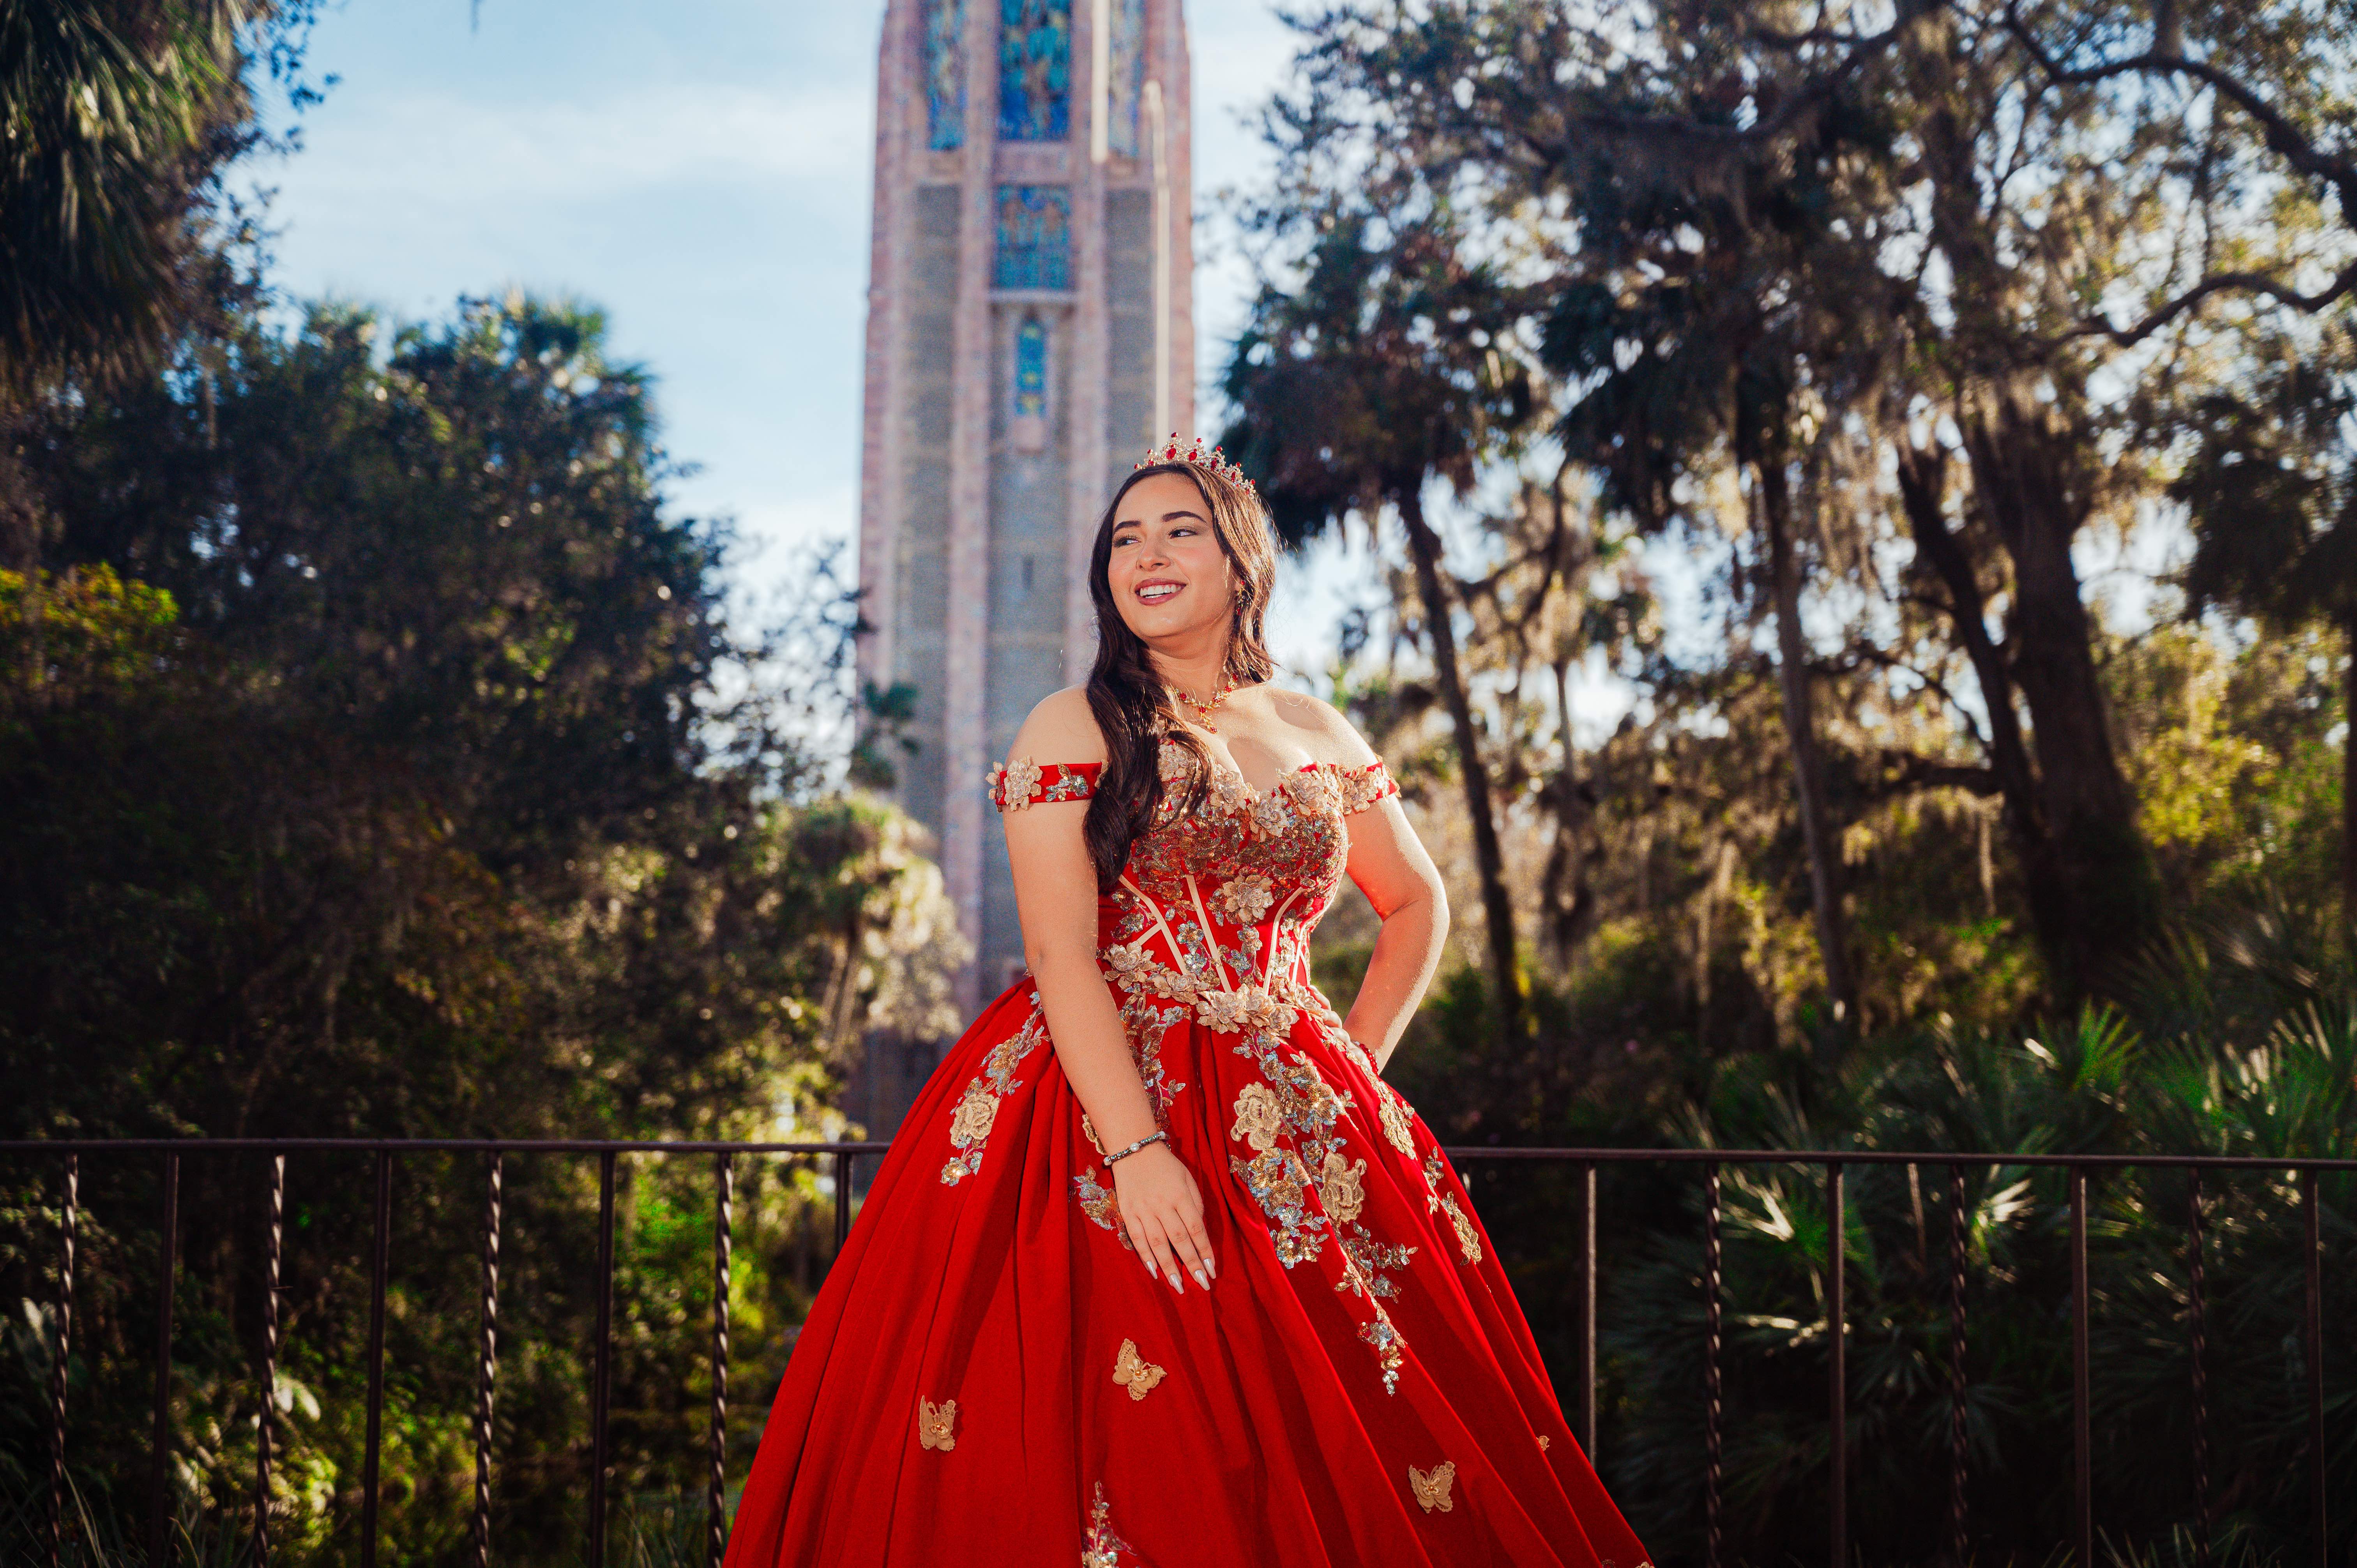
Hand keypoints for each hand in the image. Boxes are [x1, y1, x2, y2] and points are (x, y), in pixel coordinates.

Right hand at [1111, 1142, 1216, 1293]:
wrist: (1135, 1150)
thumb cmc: (1167, 1166)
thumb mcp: (1188, 1178)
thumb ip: (1196, 1203)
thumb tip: (1199, 1231)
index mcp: (1181, 1196)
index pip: (1196, 1229)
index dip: (1205, 1251)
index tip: (1212, 1269)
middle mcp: (1163, 1205)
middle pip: (1179, 1240)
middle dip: (1191, 1264)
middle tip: (1202, 1284)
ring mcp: (1143, 1210)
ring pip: (1158, 1243)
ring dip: (1169, 1266)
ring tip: (1179, 1286)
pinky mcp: (1128, 1213)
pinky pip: (1137, 1238)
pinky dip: (1145, 1256)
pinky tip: (1154, 1271)